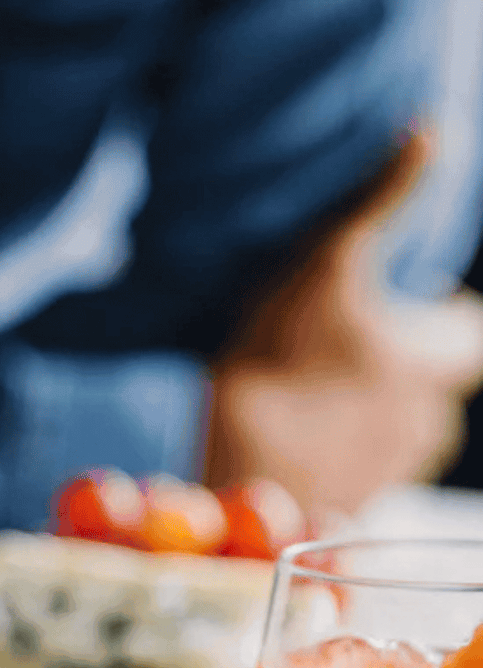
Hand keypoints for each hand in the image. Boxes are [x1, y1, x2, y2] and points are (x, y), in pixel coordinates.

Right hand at [204, 131, 482, 525]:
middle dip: (397, 367)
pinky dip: (342, 452)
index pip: (467, 332)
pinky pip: (364, 469)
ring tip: (314, 397)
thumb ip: (382, 199)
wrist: (239, 483)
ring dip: (368, 412)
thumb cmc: (282, 370)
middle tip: (337, 350)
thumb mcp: (327, 266)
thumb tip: (428, 130)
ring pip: (399, 426)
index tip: (402, 313)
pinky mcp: (361, 504)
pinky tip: (299, 436)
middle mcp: (435, 419)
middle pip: (432, 381)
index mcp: (441, 361)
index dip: (440, 320)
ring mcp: (398, 469)